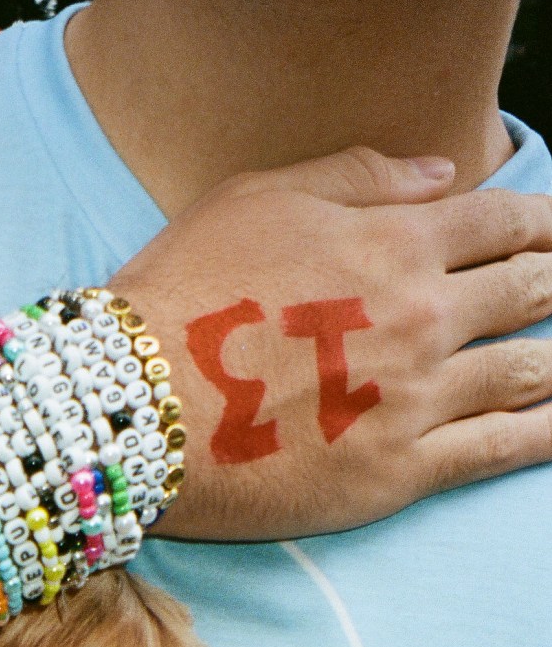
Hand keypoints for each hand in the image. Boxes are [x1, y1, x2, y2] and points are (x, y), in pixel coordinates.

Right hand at [113, 149, 551, 540]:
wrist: (135, 403)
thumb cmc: (182, 293)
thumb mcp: (258, 196)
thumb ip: (359, 177)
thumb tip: (443, 174)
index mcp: (394, 241)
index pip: (505, 220)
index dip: (545, 223)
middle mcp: (423, 314)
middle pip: (531, 290)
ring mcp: (417, 396)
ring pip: (527, 371)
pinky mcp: (397, 471)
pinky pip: (498, 450)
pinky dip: (543, 435)